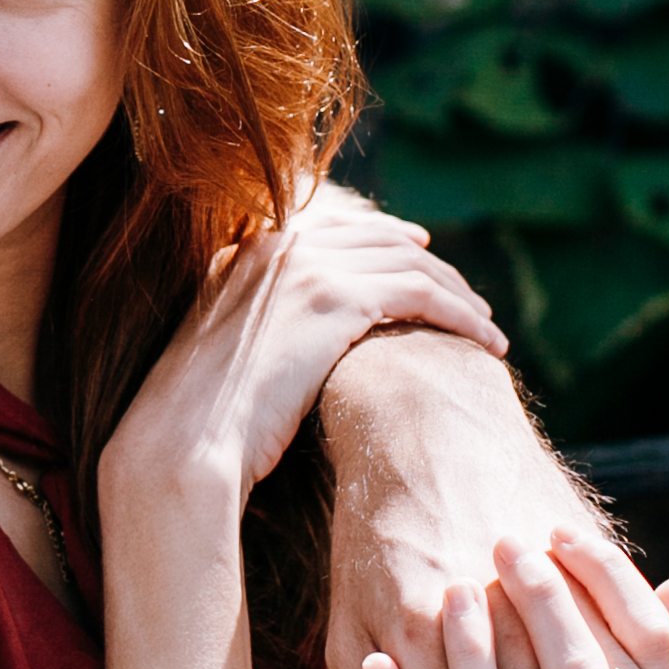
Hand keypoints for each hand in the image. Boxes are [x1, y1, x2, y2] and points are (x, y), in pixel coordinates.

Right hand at [101, 206, 507, 530]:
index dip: (388, 239)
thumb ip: (258, 328)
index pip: (337, 227)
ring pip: (411, 263)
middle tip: (468, 299)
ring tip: (486, 328)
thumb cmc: (198, 423)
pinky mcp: (337, 300)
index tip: (422, 256)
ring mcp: (306, 267)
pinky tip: (486, 343)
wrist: (182, 441)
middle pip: (382, 239)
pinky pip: (423, 294)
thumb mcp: (223, 354)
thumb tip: (290, 345)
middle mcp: (277, 244)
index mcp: (245, 249)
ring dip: (458, 294)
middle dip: (431, 266)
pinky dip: (462, 315)